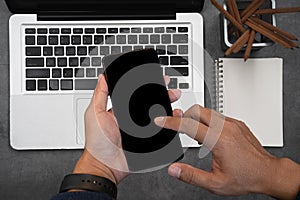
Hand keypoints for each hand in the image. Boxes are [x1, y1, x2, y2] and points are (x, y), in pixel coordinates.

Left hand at [74, 75, 181, 183]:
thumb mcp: (94, 114)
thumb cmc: (97, 143)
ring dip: (168, 108)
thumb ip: (99, 95)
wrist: (105, 167)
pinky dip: (169, 125)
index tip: (156, 79)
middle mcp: (132, 118)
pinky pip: (161, 131)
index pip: (136, 93)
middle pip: (151, 103)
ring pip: (158, 116)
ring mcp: (141, 130)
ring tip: (174, 102)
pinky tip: (174, 119)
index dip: (147, 85)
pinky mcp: (147, 141)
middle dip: (163, 94)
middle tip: (171, 91)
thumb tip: (103, 77)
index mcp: (120, 110)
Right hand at [154, 104, 299, 198]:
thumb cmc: (246, 177)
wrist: (268, 173)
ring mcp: (233, 124)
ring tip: (194, 134)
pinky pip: (218, 116)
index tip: (161, 120)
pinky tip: (209, 134)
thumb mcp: (215, 183)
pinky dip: (208, 121)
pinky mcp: (237, 124)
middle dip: (184, 115)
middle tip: (177, 125)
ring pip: (208, 112)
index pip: (189, 125)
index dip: (171, 122)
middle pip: (198, 110)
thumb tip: (174, 170)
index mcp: (219, 140)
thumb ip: (191, 176)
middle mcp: (226, 128)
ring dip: (196, 118)